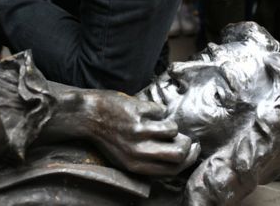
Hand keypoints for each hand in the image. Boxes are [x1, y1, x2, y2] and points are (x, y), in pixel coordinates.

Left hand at [44, 87, 199, 175]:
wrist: (86, 114)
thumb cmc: (107, 135)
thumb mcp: (124, 157)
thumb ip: (147, 159)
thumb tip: (179, 154)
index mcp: (135, 165)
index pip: (172, 170)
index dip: (188, 160)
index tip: (193, 151)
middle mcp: (138, 151)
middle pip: (179, 153)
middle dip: (188, 145)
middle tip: (186, 137)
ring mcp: (138, 131)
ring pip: (173, 129)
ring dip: (170, 124)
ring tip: (158, 121)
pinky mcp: (137, 112)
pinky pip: (160, 111)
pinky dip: (156, 109)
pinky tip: (143, 110)